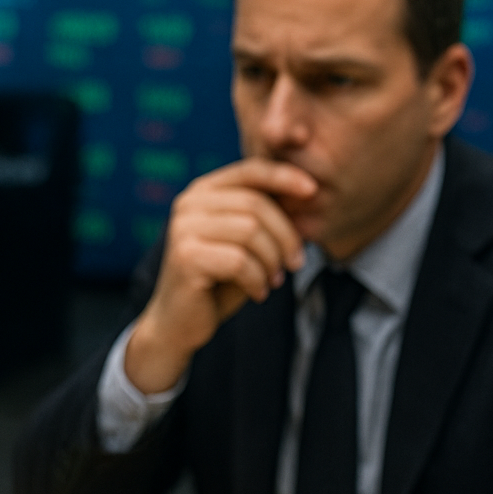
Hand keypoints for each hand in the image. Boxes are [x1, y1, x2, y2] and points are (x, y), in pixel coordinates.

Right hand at [123, 159, 314, 394]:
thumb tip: (309, 194)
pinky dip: (258, 280)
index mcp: (203, 191)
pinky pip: (240, 261)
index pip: (249, 170)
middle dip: (285, 236)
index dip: (284, 177)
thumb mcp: (247, 243)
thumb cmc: (219, 280)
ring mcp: (183, 228)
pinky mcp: (185, 257)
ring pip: (251, 231)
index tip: (313, 190)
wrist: (179, 323)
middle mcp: (189, 203)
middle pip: (256, 204)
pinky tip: (258, 292)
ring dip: (272, 260)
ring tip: (273, 280)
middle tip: (295, 263)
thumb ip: (267, 217)